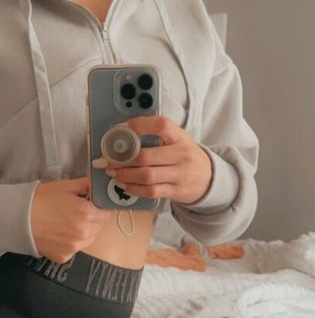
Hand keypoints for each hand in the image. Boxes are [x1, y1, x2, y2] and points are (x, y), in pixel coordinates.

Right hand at [31, 176, 111, 263]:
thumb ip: (85, 185)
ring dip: (83, 232)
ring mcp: (74, 247)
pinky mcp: (63, 257)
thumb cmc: (39, 199)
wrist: (16, 218)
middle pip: (98, 227)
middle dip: (91, 220)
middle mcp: (84, 232)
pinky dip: (69, 243)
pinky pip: (74, 249)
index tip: (90, 205)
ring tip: (65, 224)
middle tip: (74, 213)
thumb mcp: (64, 187)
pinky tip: (57, 234)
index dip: (98, 208)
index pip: (105, 213)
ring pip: (88, 239)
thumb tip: (97, 184)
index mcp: (87, 213)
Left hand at [93, 115, 213, 205]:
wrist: (209, 178)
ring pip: (146, 176)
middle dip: (123, 159)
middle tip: (109, 160)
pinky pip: (150, 191)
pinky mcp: (175, 190)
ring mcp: (179, 174)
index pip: (161, 126)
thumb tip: (125, 132)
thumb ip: (158, 136)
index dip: (140, 125)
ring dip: (125, 175)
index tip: (122, 128)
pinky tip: (125, 185)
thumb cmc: (186, 156)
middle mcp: (181, 154)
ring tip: (114, 173)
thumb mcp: (178, 140)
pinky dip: (134, 189)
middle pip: (146, 157)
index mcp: (180, 137)